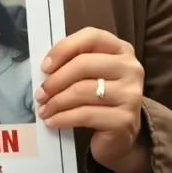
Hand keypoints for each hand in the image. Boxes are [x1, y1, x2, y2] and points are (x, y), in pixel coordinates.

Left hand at [36, 27, 149, 172]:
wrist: (122, 134)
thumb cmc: (100, 98)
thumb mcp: (91, 75)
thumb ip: (74, 63)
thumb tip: (46, 68)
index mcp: (122, 50)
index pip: (91, 37)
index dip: (64, 48)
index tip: (45, 66)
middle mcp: (131, 68)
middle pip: (83, 64)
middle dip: (55, 80)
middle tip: (40, 94)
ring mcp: (130, 94)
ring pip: (81, 91)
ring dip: (56, 102)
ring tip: (43, 109)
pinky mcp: (124, 119)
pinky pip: (84, 115)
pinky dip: (63, 118)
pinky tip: (52, 121)